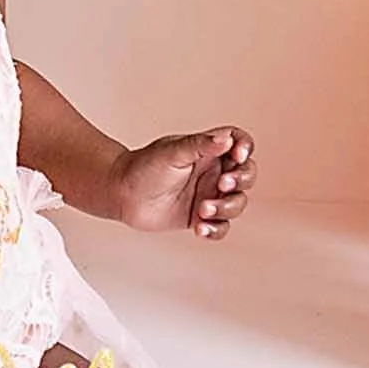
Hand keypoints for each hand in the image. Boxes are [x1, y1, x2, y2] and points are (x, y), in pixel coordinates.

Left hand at [114, 128, 256, 239]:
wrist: (121, 194)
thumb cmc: (143, 167)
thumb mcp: (172, 151)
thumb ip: (200, 145)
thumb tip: (226, 138)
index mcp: (208, 150)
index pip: (239, 142)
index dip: (245, 148)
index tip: (237, 156)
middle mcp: (212, 172)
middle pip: (246, 174)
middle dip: (241, 180)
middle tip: (223, 184)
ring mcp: (208, 195)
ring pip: (237, 202)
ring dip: (226, 207)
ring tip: (203, 209)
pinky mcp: (200, 218)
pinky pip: (221, 226)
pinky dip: (216, 229)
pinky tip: (200, 227)